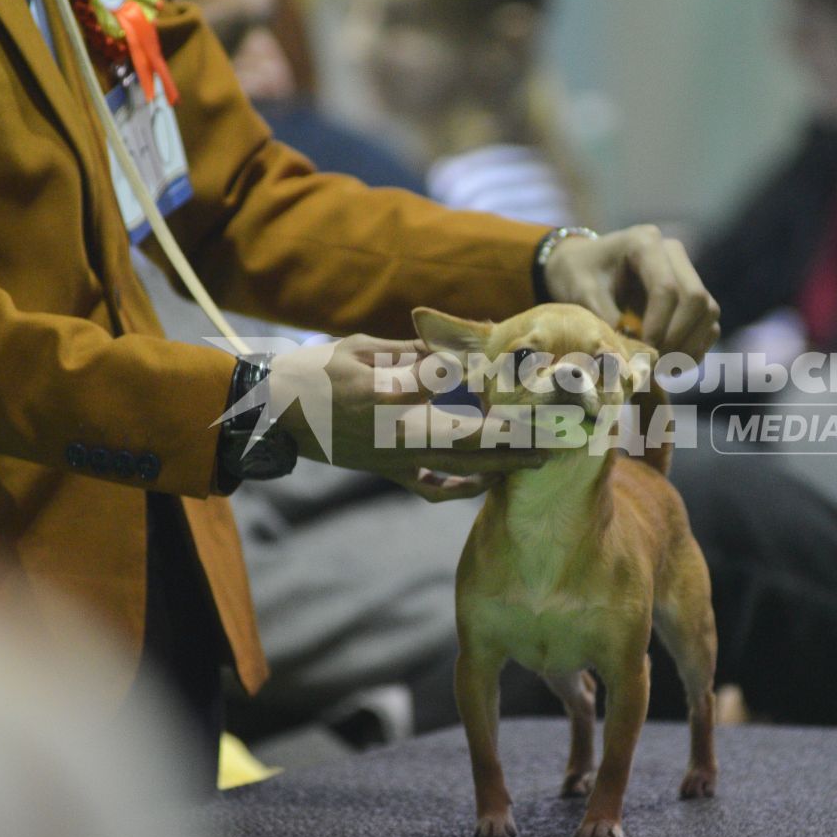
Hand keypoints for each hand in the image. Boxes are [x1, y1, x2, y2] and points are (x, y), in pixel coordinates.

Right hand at [267, 334, 548, 500]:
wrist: (272, 413)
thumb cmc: (316, 372)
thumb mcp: (362, 350)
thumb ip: (415, 354)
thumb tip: (461, 348)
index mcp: (396, 403)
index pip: (468, 411)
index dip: (507, 410)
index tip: (543, 402)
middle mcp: (401, 437)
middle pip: (475, 444)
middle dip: (522, 443)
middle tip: (563, 436)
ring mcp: (396, 459)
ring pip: (462, 469)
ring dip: (504, 466)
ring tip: (541, 458)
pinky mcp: (389, 471)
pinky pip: (433, 487)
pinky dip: (462, 488)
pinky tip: (487, 480)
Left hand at [541, 224, 719, 359]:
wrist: (584, 266)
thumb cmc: (578, 274)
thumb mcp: (581, 292)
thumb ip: (603, 319)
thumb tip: (626, 355)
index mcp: (644, 243)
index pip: (666, 288)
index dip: (658, 326)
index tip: (642, 353)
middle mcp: (673, 253)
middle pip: (696, 298)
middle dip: (676, 338)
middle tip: (653, 365)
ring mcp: (687, 272)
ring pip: (708, 312)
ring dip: (689, 347)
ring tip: (661, 369)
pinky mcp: (693, 294)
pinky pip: (708, 324)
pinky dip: (694, 349)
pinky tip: (670, 366)